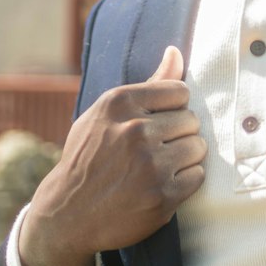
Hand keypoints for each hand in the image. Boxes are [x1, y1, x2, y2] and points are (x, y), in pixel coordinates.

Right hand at [19, 46, 206, 265]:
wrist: (67, 214)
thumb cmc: (89, 157)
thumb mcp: (105, 115)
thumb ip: (148, 84)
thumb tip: (176, 51)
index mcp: (119, 103)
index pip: (180, 91)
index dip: (173, 109)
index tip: (158, 123)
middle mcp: (135, 130)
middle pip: (192, 120)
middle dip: (179, 134)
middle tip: (157, 149)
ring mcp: (150, 165)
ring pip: (198, 148)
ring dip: (185, 158)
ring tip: (161, 167)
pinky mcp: (162, 196)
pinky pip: (197, 177)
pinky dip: (185, 182)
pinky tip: (162, 185)